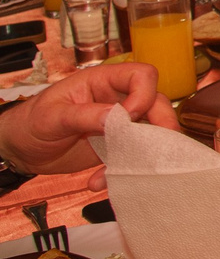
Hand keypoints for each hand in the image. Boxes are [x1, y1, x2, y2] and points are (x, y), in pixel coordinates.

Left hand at [0, 63, 179, 180]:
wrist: (20, 151)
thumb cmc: (30, 124)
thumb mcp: (51, 117)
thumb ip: (82, 115)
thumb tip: (114, 117)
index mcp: (102, 82)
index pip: (141, 75)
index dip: (143, 93)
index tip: (129, 116)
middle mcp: (116, 100)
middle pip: (156, 103)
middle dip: (161, 125)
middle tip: (154, 147)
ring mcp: (118, 125)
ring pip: (150, 132)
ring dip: (141, 155)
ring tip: (116, 172)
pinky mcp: (115, 147)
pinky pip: (131, 157)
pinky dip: (121, 173)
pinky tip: (98, 182)